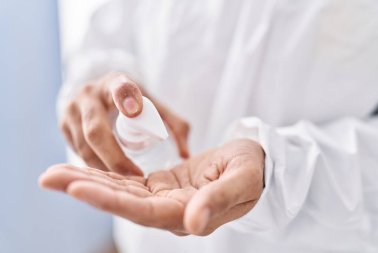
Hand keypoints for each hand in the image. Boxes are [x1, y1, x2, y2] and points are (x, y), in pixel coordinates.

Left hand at [39, 139, 263, 235]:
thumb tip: (193, 224)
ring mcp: (164, 199)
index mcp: (189, 214)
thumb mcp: (241, 180)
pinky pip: (129, 182)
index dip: (110, 201)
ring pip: (120, 192)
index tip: (78, 187)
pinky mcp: (162, 185)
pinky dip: (106, 176)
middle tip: (49, 177)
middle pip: (121, 203)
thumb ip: (218, 201)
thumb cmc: (252, 170)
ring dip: (88, 181)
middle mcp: (170, 212)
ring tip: (55, 173)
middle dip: (85, 189)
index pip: (142, 211)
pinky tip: (84, 169)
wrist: (256, 163)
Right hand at [60, 72, 189, 174]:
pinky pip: (77, 152)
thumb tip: (186, 154)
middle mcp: (90, 93)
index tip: (135, 112)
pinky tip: (108, 176)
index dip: (126, 98)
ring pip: (84, 146)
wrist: (98, 92)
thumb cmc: (132, 101)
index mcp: (115, 82)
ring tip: (124, 181)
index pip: (120, 87)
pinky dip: (93, 166)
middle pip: (96, 130)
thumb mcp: (152, 104)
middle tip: (136, 176)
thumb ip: (175, 125)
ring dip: (103, 167)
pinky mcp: (64, 125)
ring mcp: (72, 109)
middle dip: (115, 157)